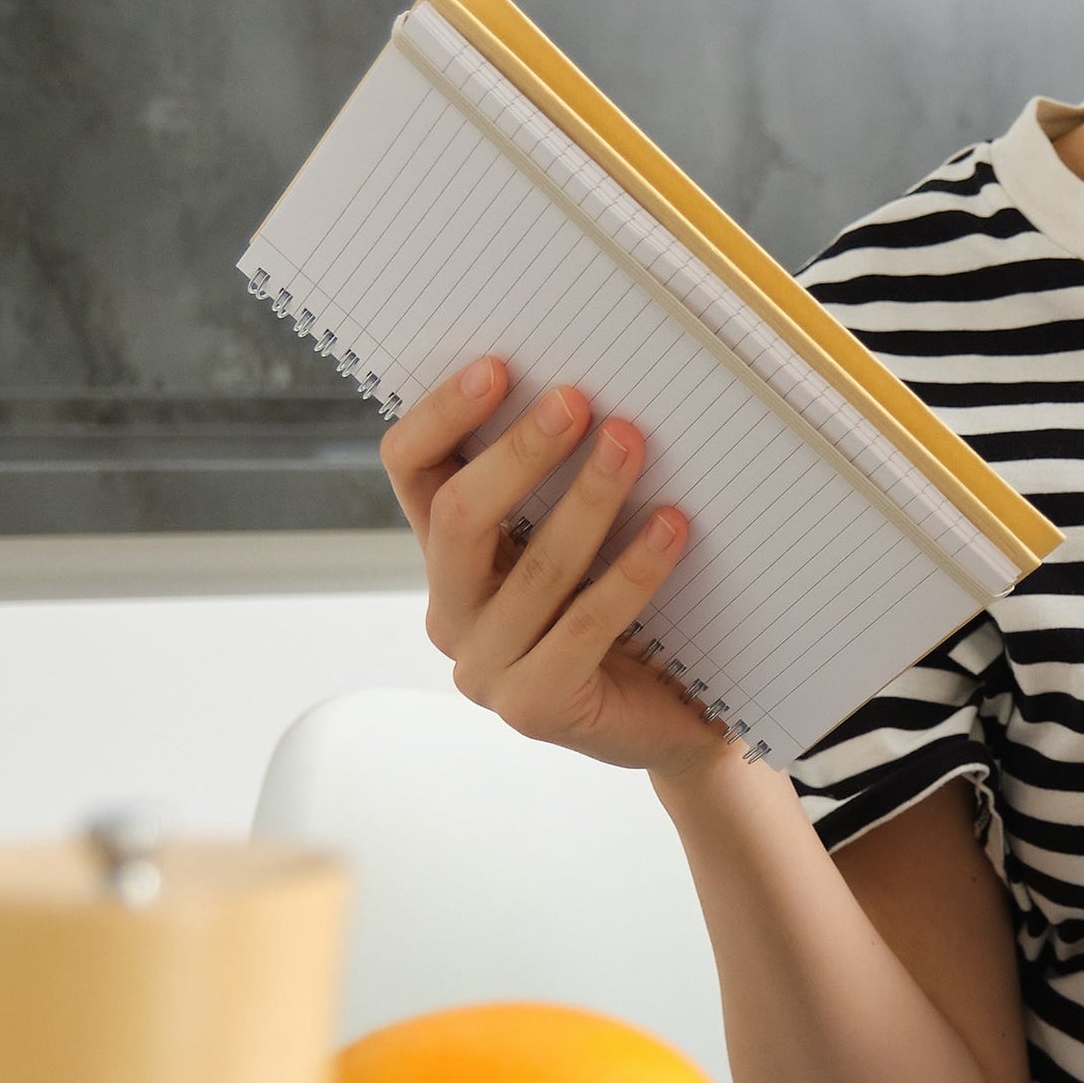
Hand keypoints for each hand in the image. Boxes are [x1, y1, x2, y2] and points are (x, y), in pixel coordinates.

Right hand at [381, 356, 732, 774]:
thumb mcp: (581, 536)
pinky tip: (672, 527)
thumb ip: (559, 480)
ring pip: (533, 569)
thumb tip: (585, 387)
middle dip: (519, 452)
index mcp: (448, 556)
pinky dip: (632, 570)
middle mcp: (451, 611)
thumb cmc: (628, 610)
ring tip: (634, 443)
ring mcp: (485, 669)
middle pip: (457, 516)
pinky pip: (586, 624)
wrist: (672, 715)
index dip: (442, 415)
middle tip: (577, 401)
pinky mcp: (536, 707)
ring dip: (589, 499)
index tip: (499, 367)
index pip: (411, 470)